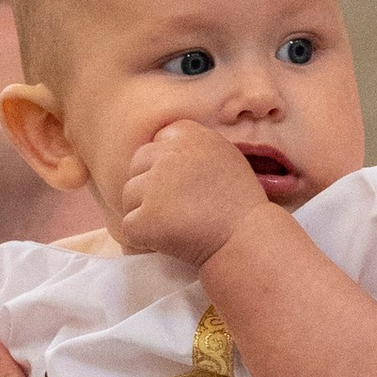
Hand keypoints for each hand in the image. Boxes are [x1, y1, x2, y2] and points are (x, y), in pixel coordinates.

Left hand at [117, 119, 267, 267]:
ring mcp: (154, 186)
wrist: (247, 240)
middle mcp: (169, 154)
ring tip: (175, 226)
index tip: (182, 186)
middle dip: (149, 187)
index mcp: (189, 135)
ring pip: (129, 196)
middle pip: (137, 166)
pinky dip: (144, 238)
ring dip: (145, 212)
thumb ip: (193, 149)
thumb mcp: (224, 157)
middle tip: (176, 209)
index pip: (156, 143)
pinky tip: (169, 241)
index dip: (164, 166)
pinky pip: (129, 226)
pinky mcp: (145, 217)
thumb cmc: (241, 204)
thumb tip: (162, 146)